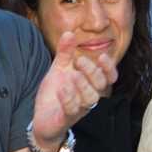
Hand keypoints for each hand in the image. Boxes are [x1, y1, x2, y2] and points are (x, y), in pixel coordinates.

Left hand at [30, 32, 117, 151]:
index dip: (109, 67)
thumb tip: (69, 33)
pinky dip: (68, 98)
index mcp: (91, 84)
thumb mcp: (60, 69)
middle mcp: (89, 97)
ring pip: (91, 99)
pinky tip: (62, 88)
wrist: (42, 118)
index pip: (109, 77)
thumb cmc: (56, 93)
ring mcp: (79, 109)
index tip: (102, 55)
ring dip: (84, 86)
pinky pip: (72, 110)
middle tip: (80, 60)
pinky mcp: (66, 118)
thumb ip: (65, 52)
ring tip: (73, 75)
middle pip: (101, 86)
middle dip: (93, 72)